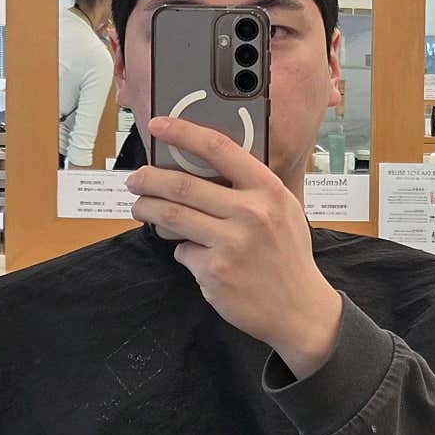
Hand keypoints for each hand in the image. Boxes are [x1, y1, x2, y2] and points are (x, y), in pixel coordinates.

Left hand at [130, 117, 343, 377]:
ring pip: (173, 217)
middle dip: (149, 180)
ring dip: (147, 209)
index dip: (183, 132)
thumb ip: (250, 189)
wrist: (299, 309)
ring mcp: (232, 244)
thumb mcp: (283, 210)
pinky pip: (183, 252)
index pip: (219, 148)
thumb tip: (201, 167)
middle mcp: (251, 212)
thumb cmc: (287, 255)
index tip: (159, 125)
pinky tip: (192, 254)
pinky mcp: (215, 271)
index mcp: (268, 189)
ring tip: (139, 207)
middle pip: (183, 185)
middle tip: (134, 180)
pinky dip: (181, 250)